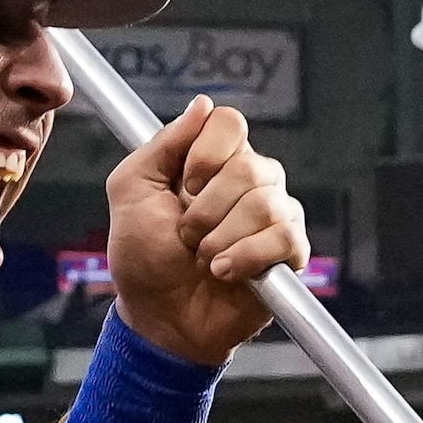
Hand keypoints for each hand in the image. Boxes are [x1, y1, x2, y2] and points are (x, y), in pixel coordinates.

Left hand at [99, 99, 305, 368]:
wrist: (159, 317)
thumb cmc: (144, 256)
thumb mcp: (132, 191)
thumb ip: (162, 145)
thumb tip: (202, 105)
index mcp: (213, 160)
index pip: (229, 123)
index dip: (205, 153)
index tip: (183, 185)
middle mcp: (251, 180)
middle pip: (248, 166)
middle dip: (204, 209)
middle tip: (186, 234)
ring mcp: (275, 215)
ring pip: (265, 203)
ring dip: (219, 238)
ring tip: (203, 259)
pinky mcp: (291, 252)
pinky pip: (284, 237)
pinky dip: (245, 257)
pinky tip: (224, 272)